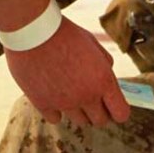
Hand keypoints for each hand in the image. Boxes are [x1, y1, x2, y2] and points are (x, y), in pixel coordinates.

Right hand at [4, 17, 130, 126]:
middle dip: (99, 110)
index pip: (120, 113)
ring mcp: (64, 103)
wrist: (33, 30)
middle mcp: (86, 96)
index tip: (112, 103)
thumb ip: (104, 64)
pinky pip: (56, 118)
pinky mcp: (43, 104)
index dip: (117, 109)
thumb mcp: (92, 43)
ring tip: (70, 91)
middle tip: (90, 95)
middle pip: (100, 121)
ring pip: (79, 121)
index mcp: (103, 81)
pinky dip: (57, 110)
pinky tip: (54, 95)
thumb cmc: (64, 32)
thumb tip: (107, 79)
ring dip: (79, 110)